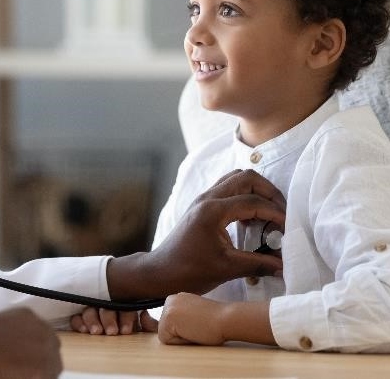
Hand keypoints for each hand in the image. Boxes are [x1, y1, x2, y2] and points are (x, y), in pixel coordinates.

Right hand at [70, 308, 157, 334]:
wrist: (116, 340)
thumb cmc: (130, 331)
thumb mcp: (143, 329)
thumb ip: (149, 325)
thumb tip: (144, 316)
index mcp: (125, 304)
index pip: (125, 304)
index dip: (126, 317)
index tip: (126, 331)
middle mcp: (108, 304)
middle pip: (106, 305)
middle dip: (108, 318)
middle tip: (112, 332)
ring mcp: (93, 310)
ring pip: (90, 308)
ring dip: (92, 319)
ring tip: (97, 332)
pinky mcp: (80, 318)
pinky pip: (76, 316)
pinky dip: (78, 322)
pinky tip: (83, 330)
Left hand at [107, 170, 284, 298]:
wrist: (161, 272)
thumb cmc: (189, 270)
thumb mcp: (227, 269)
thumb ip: (259, 264)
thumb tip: (284, 265)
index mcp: (213, 210)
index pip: (252, 201)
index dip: (275, 212)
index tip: (288, 228)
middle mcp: (208, 198)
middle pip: (245, 177)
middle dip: (268, 191)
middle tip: (282, 212)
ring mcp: (203, 199)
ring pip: (235, 179)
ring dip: (255, 191)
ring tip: (269, 214)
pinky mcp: (202, 205)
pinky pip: (227, 189)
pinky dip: (244, 197)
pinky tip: (252, 218)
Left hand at [158, 293, 274, 346]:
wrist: (226, 318)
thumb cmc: (215, 321)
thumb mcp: (193, 315)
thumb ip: (179, 319)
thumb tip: (156, 323)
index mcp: (175, 299)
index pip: (171, 325)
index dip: (185, 331)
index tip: (198, 323)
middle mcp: (169, 300)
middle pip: (166, 330)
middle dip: (181, 334)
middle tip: (198, 326)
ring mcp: (167, 307)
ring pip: (166, 335)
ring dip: (180, 338)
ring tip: (196, 329)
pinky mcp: (168, 318)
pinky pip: (166, 340)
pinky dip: (180, 342)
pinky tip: (192, 331)